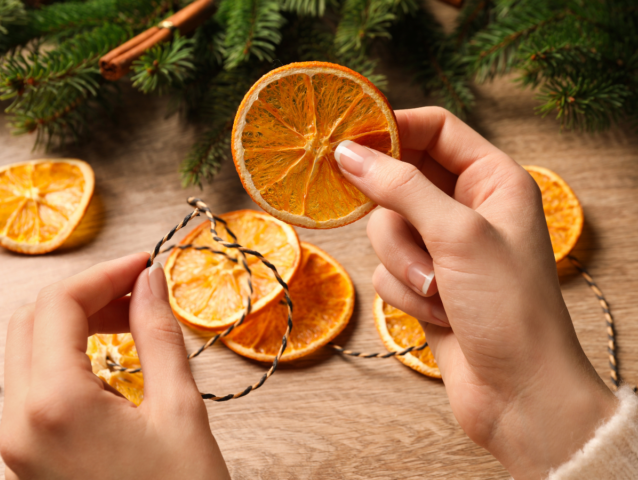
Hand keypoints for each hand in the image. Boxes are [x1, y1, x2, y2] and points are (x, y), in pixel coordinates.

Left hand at [0, 253, 229, 479]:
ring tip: (129, 320)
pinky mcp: (26, 457)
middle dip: (87, 293)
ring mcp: (14, 445)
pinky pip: (31, 383)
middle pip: (32, 320)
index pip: (59, 305)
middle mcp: (16, 424)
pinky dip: (67, 355)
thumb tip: (150, 281)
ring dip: (75, 322)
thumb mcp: (179, 409)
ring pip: (26, 350)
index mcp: (52, 407)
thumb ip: (158, 334)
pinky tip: (110, 358)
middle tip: (139, 291)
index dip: (105, 274)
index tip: (145, 265)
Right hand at [334, 107, 617, 478]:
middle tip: (412, 239)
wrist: (519, 391)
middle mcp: (466, 207)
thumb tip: (349, 153)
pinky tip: (438, 314)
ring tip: (439, 291)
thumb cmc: (509, 307)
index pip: (434, 129)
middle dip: (399, 219)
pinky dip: (405, 293)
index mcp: (492, 180)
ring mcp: (442, 247)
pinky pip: (386, 268)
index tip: (348, 142)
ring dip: (405, 264)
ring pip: (386, 230)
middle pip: (399, 181)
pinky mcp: (423, 281)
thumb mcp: (458, 235)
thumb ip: (400, 187)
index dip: (393, 130)